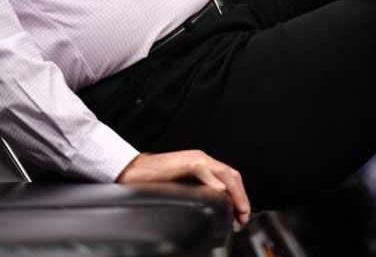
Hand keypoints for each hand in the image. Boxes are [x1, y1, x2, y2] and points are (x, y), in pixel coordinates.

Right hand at [116, 150, 250, 224]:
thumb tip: (213, 205)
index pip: (228, 177)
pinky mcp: (185, 163)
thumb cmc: (152, 180)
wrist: (131, 169)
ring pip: (224, 173)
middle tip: (244, 216)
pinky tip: (220, 193)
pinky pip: (204, 171)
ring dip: (235, 193)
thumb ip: (197, 190)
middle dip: (242, 197)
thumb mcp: (181, 185)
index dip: (239, 195)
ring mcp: (194, 159)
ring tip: (239, 210)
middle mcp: (201, 159)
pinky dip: (215, 182)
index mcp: (201, 163)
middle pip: (231, 175)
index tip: (242, 213)